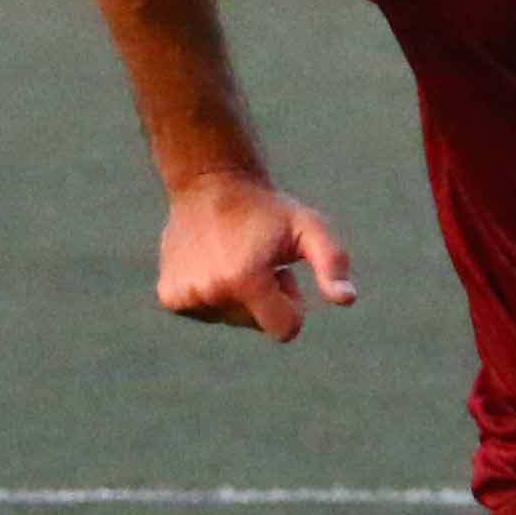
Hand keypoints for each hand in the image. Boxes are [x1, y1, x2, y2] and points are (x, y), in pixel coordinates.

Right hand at [157, 170, 355, 341]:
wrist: (210, 184)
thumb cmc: (268, 209)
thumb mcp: (310, 228)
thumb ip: (332, 263)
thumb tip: (346, 300)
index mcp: (244, 279)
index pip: (285, 330)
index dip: (293, 304)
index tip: (283, 274)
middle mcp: (209, 291)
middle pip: (258, 325)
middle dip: (266, 299)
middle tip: (258, 260)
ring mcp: (185, 296)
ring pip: (232, 319)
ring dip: (240, 296)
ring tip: (235, 258)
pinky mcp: (169, 297)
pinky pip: (207, 314)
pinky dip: (216, 296)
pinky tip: (213, 264)